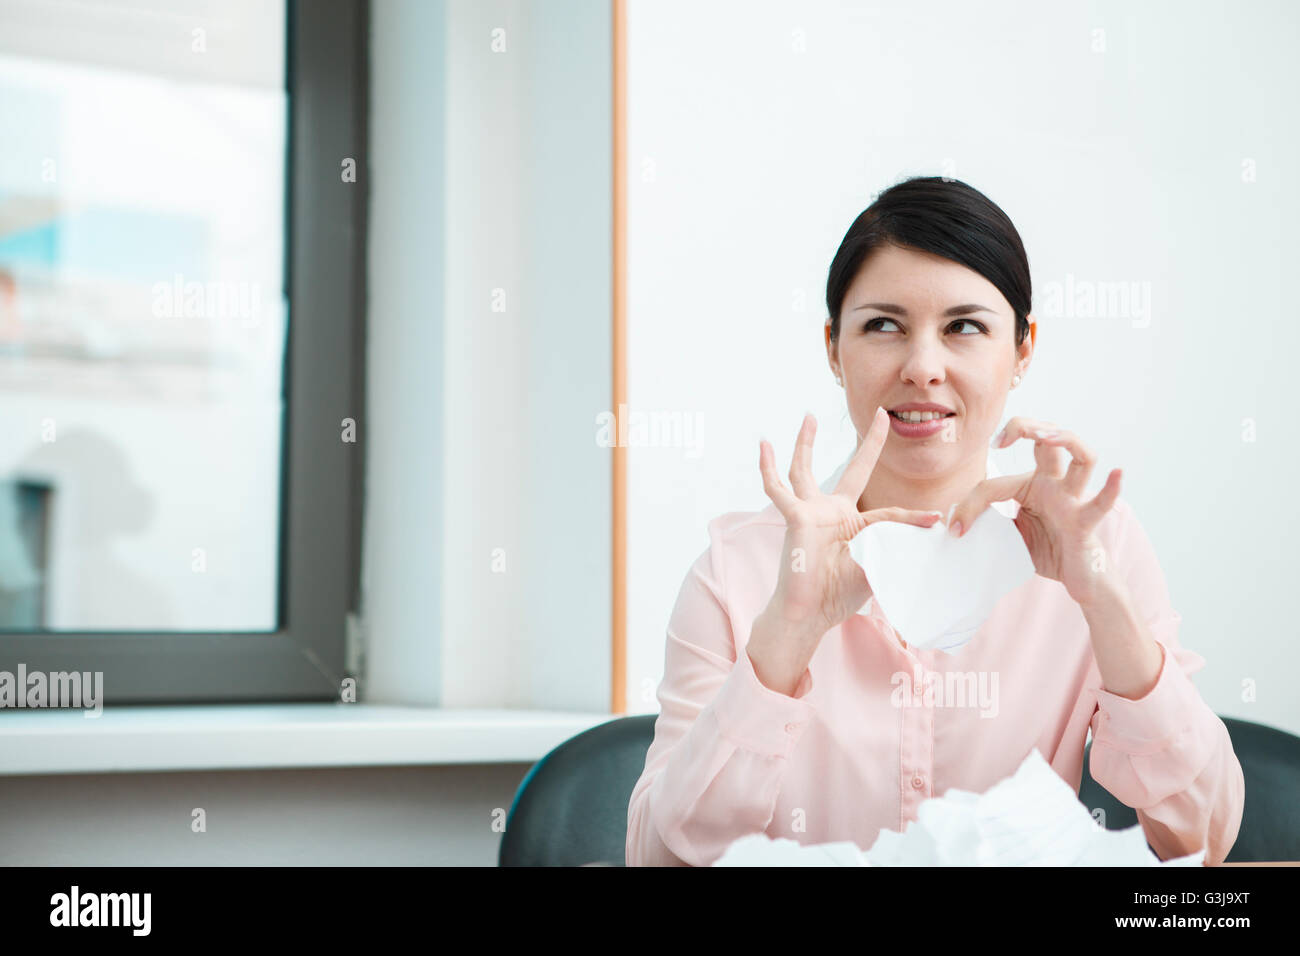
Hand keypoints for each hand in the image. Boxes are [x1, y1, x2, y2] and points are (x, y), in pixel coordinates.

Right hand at [757, 408, 945, 641]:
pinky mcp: (795, 517)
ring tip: (809, 416)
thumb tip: (929, 527)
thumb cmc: (837, 596)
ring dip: (805, 443)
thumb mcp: (873, 568)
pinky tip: (763, 445)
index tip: (935, 518)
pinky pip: (779, 489)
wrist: (809, 613)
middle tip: (882, 413)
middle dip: (870, 443)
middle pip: (853, 469)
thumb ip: (893, 546)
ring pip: (805, 470)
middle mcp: (831, 512)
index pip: (887, 512)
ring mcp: (810, 512)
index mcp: (852, 525)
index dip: (911, 517)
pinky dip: (769, 468)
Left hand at [947, 416, 1121, 605]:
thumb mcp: (1008, 534)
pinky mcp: (1085, 521)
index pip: (995, 483)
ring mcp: (1072, 499)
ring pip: (1082, 457)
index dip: (970, 505)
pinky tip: (1116, 472)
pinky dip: (1111, 488)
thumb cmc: (1047, 549)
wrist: (1076, 577)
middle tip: (1001, 438)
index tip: (955, 529)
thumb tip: (950, 522)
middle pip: (1047, 439)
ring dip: (1066, 439)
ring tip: (1047, 435)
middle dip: (1025, 427)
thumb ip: (987, 523)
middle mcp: (1054, 484)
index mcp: (1032, 485)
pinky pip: (1101, 503)